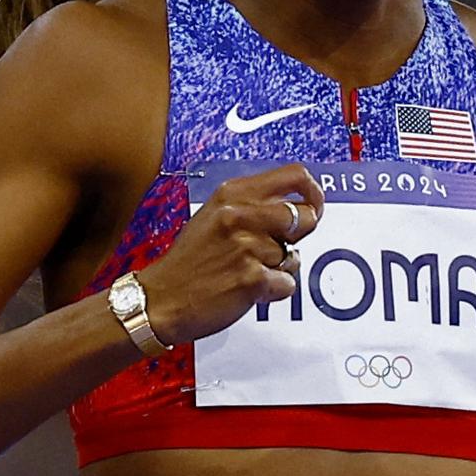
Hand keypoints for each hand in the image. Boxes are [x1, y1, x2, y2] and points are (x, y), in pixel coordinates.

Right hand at [138, 162, 324, 344]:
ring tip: (245, 271)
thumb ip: (252, 204)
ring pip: (294, 256)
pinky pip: (287, 283)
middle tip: (278, 247)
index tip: (314, 206)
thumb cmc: (189, 260)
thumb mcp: (214, 215)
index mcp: (232, 193)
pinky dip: (272, 291)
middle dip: (300, 236)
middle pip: (305, 215)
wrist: (161, 299)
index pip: (294, 176)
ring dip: (278, 268)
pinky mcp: (252, 279)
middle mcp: (241, 215)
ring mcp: (247, 246)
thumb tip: (296, 204)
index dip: (313, 192)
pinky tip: (246, 289)